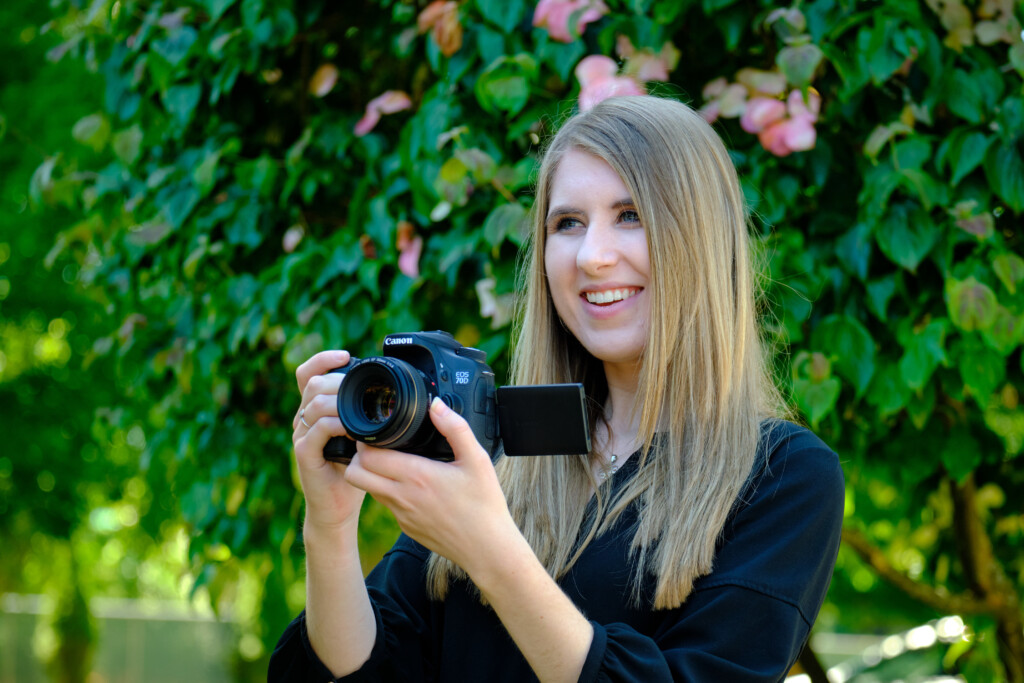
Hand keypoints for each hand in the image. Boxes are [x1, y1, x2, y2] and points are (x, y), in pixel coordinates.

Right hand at [293, 350, 366, 534]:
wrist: (338, 506)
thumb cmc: (352, 468)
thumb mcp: (362, 434)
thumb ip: (365, 412)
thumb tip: (390, 390)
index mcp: (316, 409)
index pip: (308, 373)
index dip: (323, 359)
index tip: (346, 355)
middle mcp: (304, 418)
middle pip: (312, 383)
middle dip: (338, 379)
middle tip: (361, 387)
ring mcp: (301, 435)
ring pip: (314, 403)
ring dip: (339, 400)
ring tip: (361, 407)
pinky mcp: (304, 453)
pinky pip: (316, 429)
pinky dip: (336, 424)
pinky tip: (353, 428)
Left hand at [344, 398, 518, 575]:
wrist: (487, 549)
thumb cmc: (484, 505)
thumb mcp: (477, 460)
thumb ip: (455, 428)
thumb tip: (436, 405)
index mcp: (416, 476)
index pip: (367, 456)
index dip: (365, 440)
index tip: (376, 431)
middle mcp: (402, 497)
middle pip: (355, 474)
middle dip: (358, 456)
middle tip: (377, 445)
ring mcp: (401, 515)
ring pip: (368, 490)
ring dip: (372, 474)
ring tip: (392, 461)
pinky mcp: (406, 527)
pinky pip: (387, 505)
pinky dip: (389, 491)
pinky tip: (411, 485)